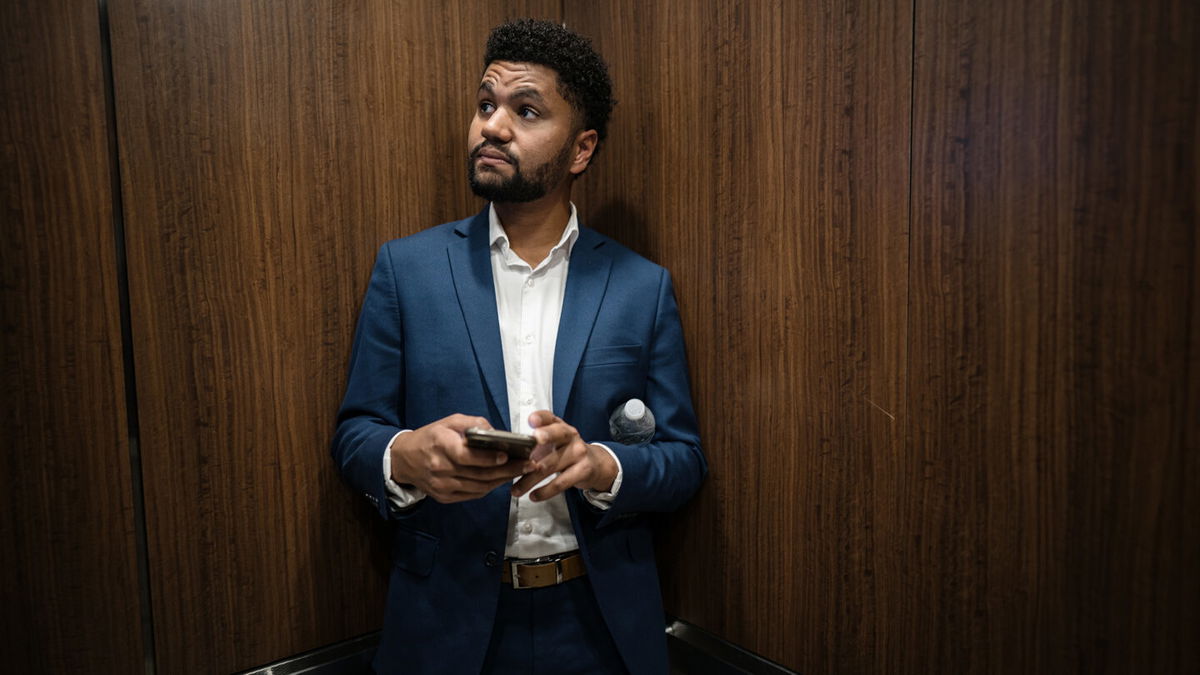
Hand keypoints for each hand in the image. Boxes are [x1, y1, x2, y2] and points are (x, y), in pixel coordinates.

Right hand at [390, 414, 532, 502]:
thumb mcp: (448, 422)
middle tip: (528, 465)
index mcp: (440, 446)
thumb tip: (496, 431)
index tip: (506, 455)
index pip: (466, 456)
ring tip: (521, 472)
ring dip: (502, 480)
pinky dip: (490, 488)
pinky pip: (473, 494)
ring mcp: (442, 486)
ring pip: (479, 487)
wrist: (404, 460)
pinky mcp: (444, 497)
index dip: (488, 458)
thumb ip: (473, 423)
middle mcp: (440, 468)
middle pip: (479, 474)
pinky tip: (502, 480)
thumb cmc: (430, 437)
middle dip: (507, 470)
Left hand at [511, 411, 617, 501]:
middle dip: (544, 437)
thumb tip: (506, 453)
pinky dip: (545, 491)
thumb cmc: (565, 452)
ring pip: (550, 465)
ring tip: (515, 490)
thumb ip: (534, 443)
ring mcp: (578, 452)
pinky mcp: (583, 470)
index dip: (541, 418)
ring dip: (529, 480)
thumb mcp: (553, 442)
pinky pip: (561, 482)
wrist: (594, 465)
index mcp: (560, 426)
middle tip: (530, 444)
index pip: (550, 417)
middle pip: (556, 435)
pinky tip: (533, 496)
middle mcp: (571, 436)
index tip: (531, 420)